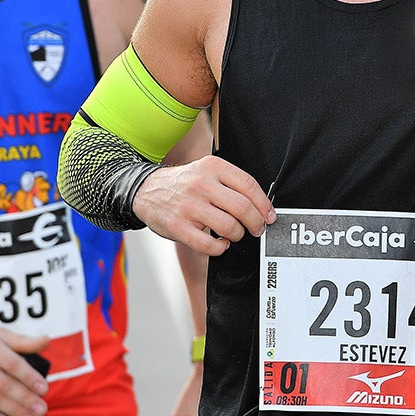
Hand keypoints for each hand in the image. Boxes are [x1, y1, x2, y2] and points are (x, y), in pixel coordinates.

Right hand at [133, 157, 274, 255]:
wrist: (145, 190)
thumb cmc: (182, 184)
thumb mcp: (205, 171)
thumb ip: (230, 183)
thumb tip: (260, 205)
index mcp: (212, 167)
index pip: (248, 185)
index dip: (264, 204)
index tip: (269, 215)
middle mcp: (201, 184)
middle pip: (242, 207)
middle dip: (256, 223)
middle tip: (257, 228)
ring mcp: (189, 206)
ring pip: (229, 227)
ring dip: (238, 235)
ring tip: (234, 234)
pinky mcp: (179, 226)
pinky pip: (209, 245)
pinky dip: (220, 248)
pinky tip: (220, 243)